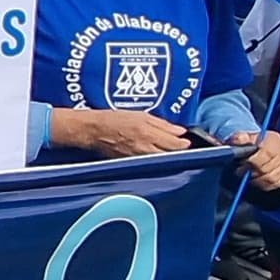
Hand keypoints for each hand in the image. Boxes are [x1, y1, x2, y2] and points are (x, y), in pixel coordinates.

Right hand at [56, 106, 196, 157]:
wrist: (93, 131)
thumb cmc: (114, 119)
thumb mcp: (140, 115)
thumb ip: (162, 124)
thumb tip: (180, 131)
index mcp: (148, 134)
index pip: (174, 144)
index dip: (183, 144)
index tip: (187, 141)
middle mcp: (145, 148)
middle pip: (170, 155)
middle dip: (178, 151)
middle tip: (181, 146)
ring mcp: (139, 158)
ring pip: (161, 161)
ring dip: (168, 156)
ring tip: (168, 150)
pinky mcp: (132, 163)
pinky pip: (149, 163)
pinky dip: (155, 159)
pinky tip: (155, 155)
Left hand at [240, 130, 279, 190]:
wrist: (263, 145)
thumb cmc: (253, 142)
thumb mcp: (244, 136)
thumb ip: (240, 138)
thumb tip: (237, 140)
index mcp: (274, 139)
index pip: (265, 155)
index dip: (251, 163)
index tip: (240, 166)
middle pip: (267, 168)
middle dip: (252, 172)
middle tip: (241, 172)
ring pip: (272, 178)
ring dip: (257, 180)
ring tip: (248, 176)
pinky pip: (278, 183)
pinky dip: (266, 185)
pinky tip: (258, 181)